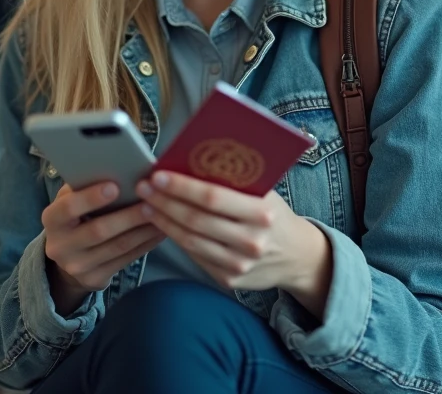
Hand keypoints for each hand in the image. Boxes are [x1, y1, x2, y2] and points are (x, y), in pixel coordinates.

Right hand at [42, 182, 165, 308]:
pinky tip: (160, 231)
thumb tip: (117, 168)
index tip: (114, 186)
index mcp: (52, 220)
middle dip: (127, 216)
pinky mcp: (95, 279)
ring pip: (117, 247)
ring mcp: (77, 266)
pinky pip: (126, 259)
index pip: (68, 208)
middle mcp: (60, 246)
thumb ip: (84, 186)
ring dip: (143, 230)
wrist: (68, 259)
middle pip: (98, 230)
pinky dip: (146, 243)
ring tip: (163, 214)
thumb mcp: (70, 201)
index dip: (90, 198)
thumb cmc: (75, 217)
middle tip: (151, 201)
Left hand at [135, 171, 331, 301]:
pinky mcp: (229, 280)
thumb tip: (190, 160)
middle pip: (196, 220)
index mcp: (262, 213)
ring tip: (146, 205)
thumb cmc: (274, 214)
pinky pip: (196, 256)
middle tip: (144, 187)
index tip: (157, 175)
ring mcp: (240, 265)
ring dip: (163, 221)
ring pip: (190, 241)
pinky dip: (177, 238)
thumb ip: (236, 181)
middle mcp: (252, 241)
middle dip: (165, 202)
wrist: (297, 256)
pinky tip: (164, 224)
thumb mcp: (265, 193)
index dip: (181, 187)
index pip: (213, 197)